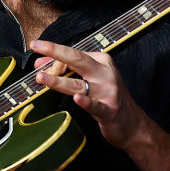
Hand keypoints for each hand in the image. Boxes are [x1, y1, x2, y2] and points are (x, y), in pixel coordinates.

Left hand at [30, 40, 148, 151]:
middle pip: (77, 59)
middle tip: (37, 47)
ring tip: (41, 77)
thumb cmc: (108, 98)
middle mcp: (105, 73)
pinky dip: (86, 103)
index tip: (37, 49)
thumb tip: (40, 64)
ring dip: (58, 80)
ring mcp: (108, 91)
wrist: (132, 124)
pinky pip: (95, 106)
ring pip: (78, 84)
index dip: (53, 53)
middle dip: (56, 51)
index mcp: (102, 61)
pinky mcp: (110, 110)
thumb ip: (67, 70)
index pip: (74, 54)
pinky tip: (77, 100)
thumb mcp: (90, 79)